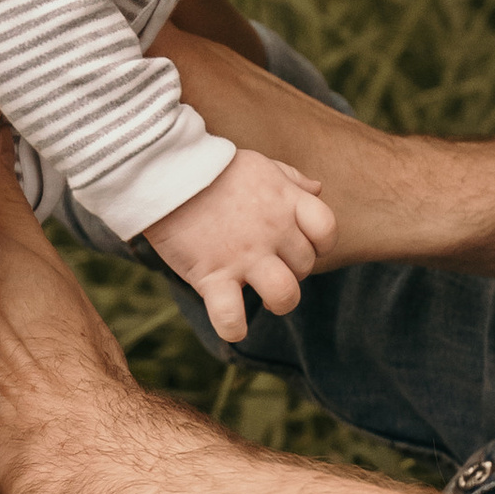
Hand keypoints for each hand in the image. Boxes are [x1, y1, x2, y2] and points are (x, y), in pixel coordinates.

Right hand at [145, 144, 335, 339]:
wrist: (168, 171)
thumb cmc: (214, 168)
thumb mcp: (261, 165)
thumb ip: (292, 179)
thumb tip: (317, 189)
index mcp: (286, 202)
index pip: (326, 230)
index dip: (320, 243)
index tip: (301, 243)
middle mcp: (272, 232)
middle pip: (305, 266)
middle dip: (293, 271)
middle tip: (270, 266)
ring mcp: (244, 256)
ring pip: (285, 296)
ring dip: (279, 302)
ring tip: (265, 298)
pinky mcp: (212, 275)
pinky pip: (231, 317)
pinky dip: (233, 328)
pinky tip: (233, 325)